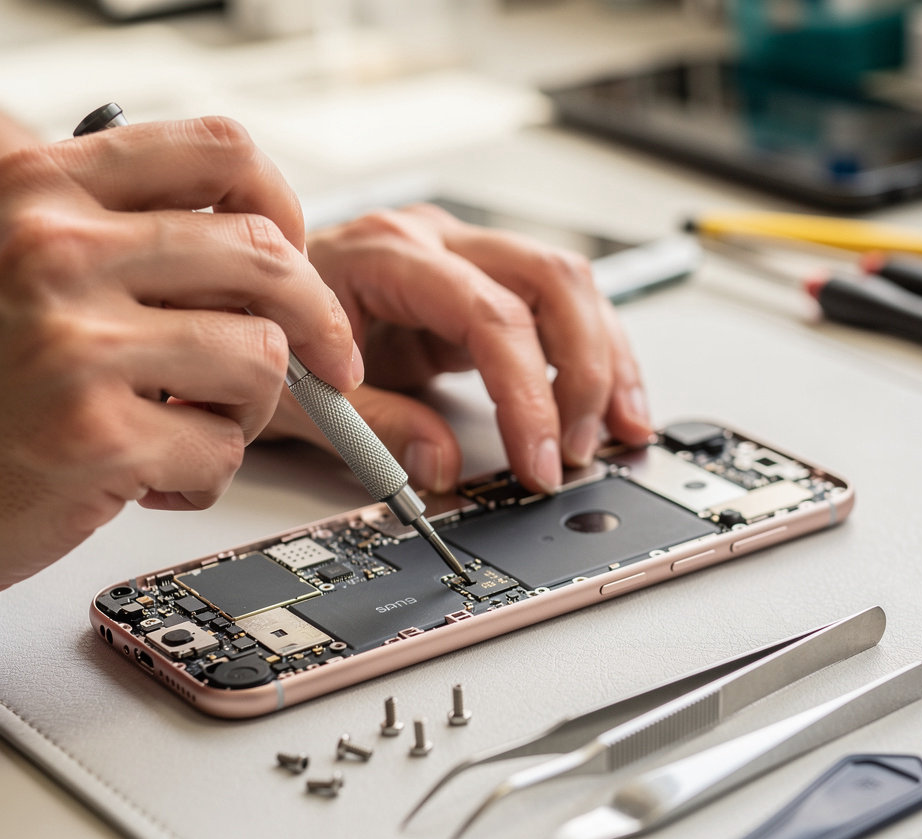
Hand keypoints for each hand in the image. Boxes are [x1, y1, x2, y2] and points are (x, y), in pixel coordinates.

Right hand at [0, 116, 358, 588]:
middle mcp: (55, 251)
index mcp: (44, 191)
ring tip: (190, 428)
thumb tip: (277, 258)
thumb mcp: (37, 271)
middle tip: (329, 363)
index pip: (219, 151)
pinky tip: (150, 479)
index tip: (299, 259)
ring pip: (260, 360)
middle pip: (267, 259)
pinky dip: (204, 478)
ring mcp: (74, 344)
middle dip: (317, 323)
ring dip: (248, 411)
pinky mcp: (96, 437)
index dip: (283, 208)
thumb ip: (135, 244)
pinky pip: (222, 450)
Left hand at [298, 202, 651, 493]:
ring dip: (606, 361)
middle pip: (551, 283)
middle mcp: (437, 243)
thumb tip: (441, 467)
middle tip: (580, 448)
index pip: (489, 315)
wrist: (255, 300)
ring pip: (569, 287)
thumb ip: (374, 431)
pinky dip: (592, 356)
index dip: (527, 394)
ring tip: (620, 430)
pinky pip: (557, 308)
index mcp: (388, 255)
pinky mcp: (482, 285)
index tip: (540, 459)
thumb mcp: (304, 394)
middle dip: (583, 374)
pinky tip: (607, 401)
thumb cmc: (273, 330)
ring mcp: (464, 259)